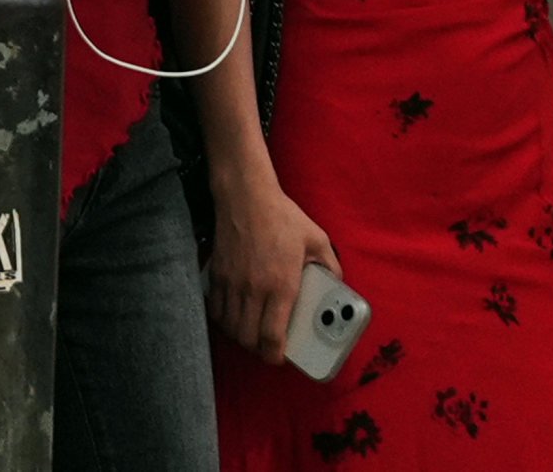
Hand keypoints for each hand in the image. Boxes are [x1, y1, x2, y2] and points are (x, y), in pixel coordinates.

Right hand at [204, 174, 338, 360]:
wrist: (245, 195)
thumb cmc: (282, 217)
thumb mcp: (317, 240)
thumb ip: (331, 267)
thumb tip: (337, 286)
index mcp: (281, 285)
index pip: (271, 336)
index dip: (275, 356)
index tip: (281, 357)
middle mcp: (254, 289)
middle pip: (248, 338)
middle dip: (259, 350)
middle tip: (269, 346)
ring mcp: (232, 282)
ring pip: (230, 327)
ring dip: (241, 336)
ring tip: (253, 333)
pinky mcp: (217, 274)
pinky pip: (216, 309)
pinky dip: (224, 320)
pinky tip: (234, 315)